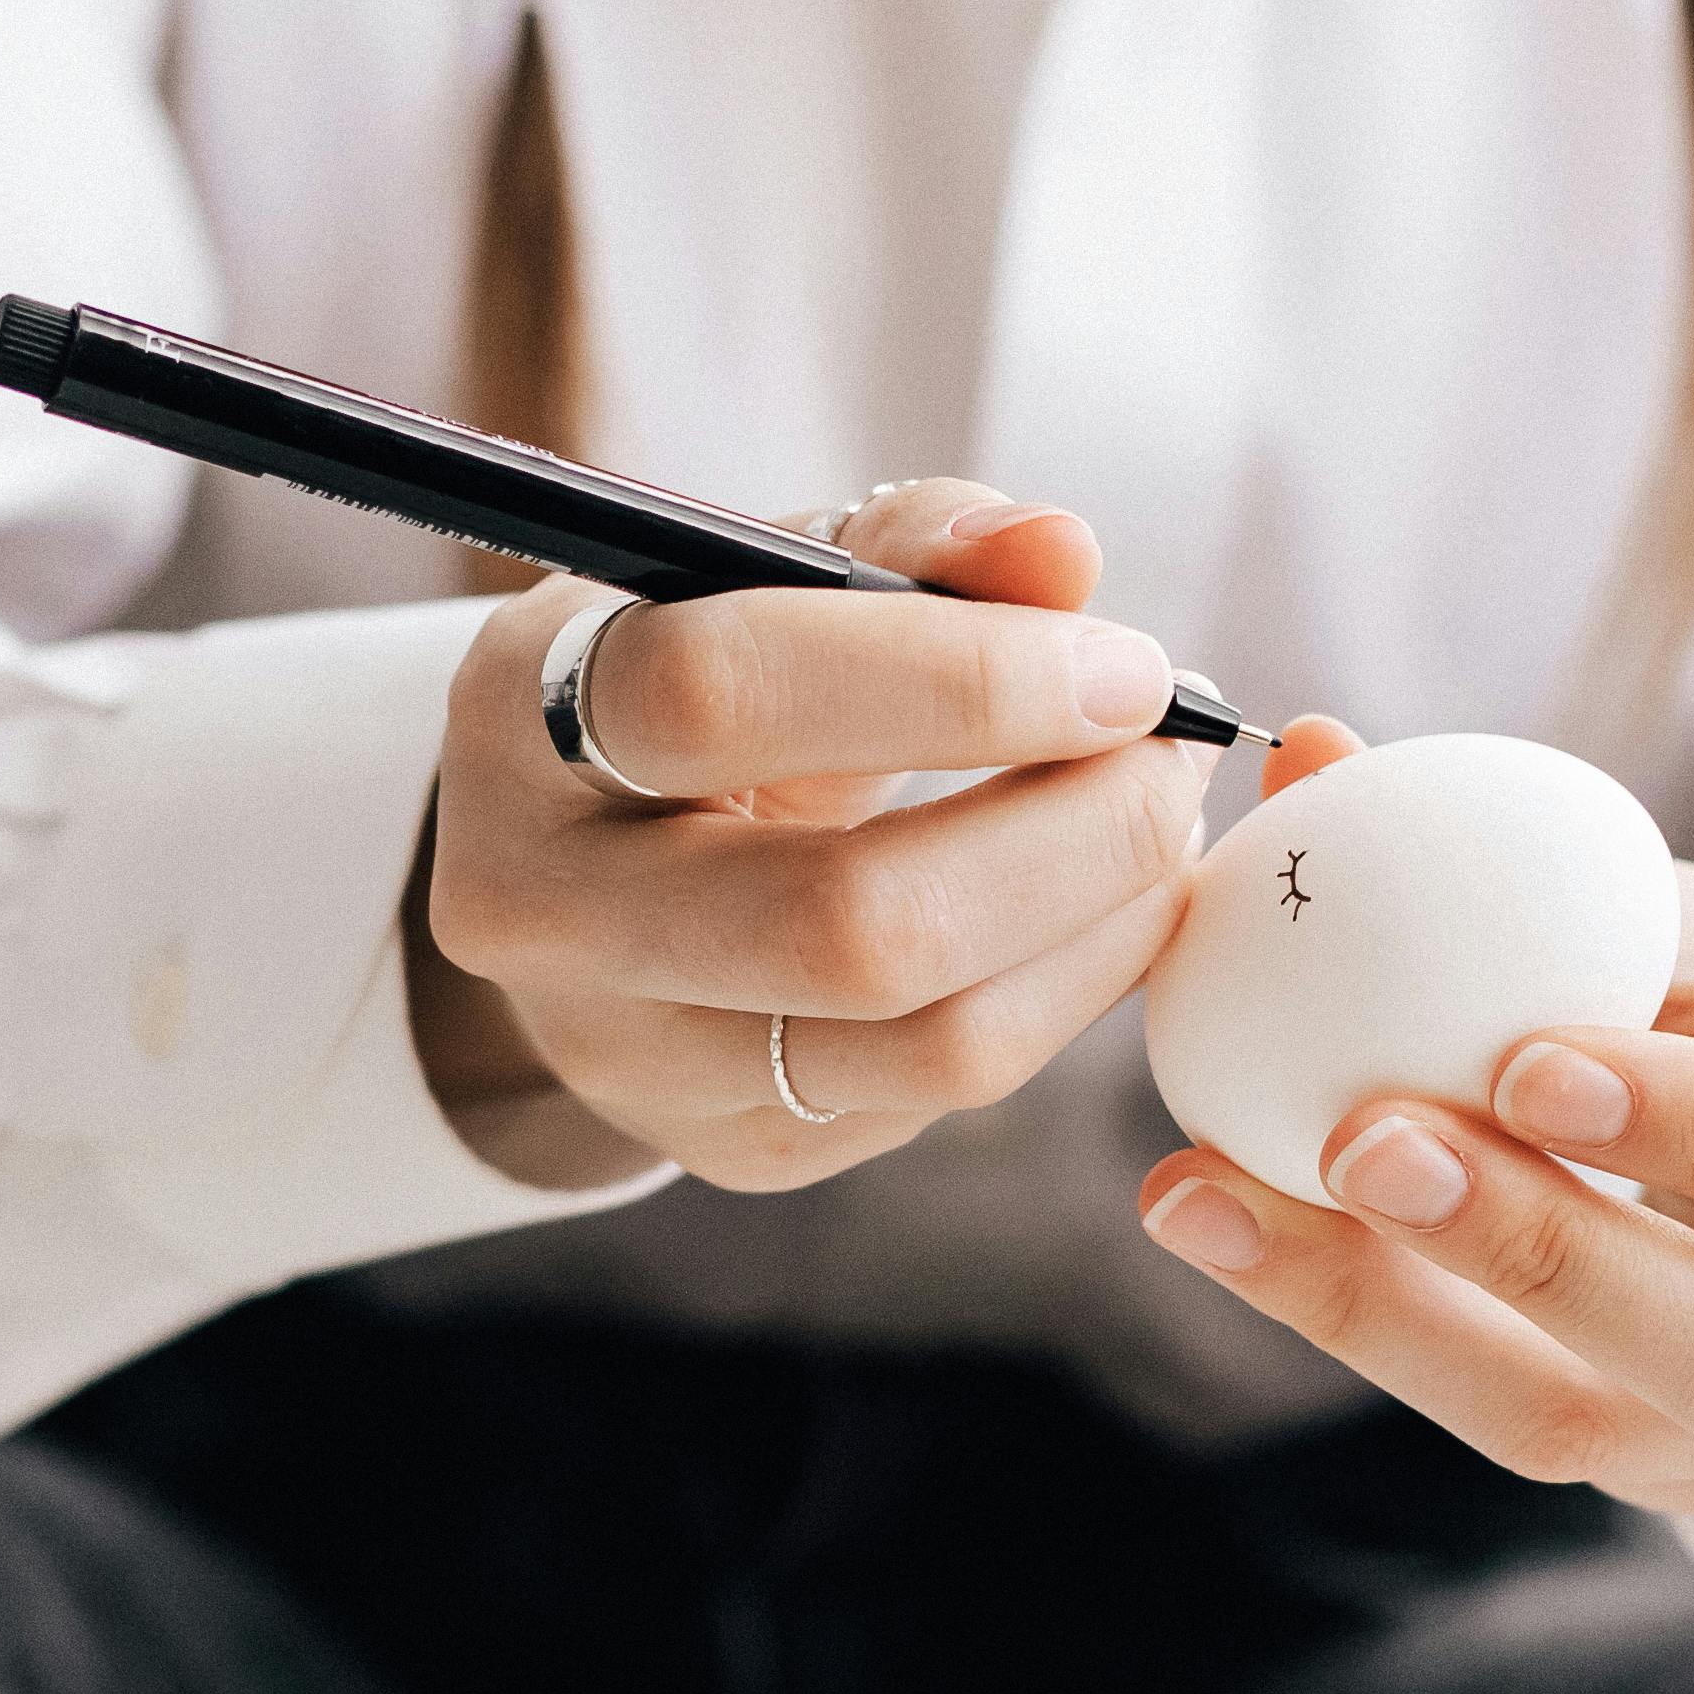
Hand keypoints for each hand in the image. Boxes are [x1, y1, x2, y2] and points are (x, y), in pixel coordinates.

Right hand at [415, 484, 1212, 1186]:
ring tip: (1160, 824)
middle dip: (1069, 836)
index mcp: (520, 719)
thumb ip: (914, 541)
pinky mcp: (738, 1151)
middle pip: (847, 923)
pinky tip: (1103, 907)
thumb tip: (1060, 554)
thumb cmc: (699, 688)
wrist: (591, 877)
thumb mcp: (762, 578)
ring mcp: (636, 1061)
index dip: (956, 679)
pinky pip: (952, 1093)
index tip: (1123, 665)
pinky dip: (1072, 990)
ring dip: (1102, 926)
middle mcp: (546, 914)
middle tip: (1173, 754)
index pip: (720, 693)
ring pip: (930, 1042)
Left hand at [1136, 721, 1693, 1514]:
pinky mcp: (1644, 1470)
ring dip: (1382, 1310)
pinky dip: (1349, 1314)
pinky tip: (1224, 1224)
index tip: (1531, 1058)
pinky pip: (1490, 1410)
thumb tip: (1319, 754)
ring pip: (1579, 1423)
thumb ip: (1583, 885)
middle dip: (1541, 1255)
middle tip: (1363, 1141)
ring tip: (1214, 1200)